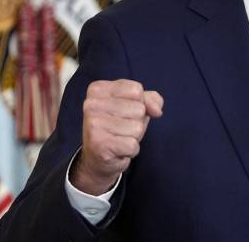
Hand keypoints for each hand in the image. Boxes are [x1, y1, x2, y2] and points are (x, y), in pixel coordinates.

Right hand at [70, 79, 162, 194]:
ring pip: (137, 127)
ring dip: (134, 137)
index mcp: (97, 89)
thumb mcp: (136, 105)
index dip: (139, 103)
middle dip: (137, 121)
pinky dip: (131, 150)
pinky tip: (118, 150)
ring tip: (119, 138)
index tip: (123, 112)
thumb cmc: (118, 127)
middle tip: (120, 129)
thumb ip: (150, 99)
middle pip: (139, 108)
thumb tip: (157, 110)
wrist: (98, 159)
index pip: (136, 90)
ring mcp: (93, 124)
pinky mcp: (99, 144)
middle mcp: (91, 104)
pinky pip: (133, 144)